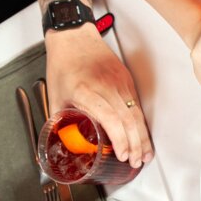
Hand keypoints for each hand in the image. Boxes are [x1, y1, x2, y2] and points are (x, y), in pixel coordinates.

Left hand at [45, 24, 151, 167]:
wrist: (73, 38)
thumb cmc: (63, 64)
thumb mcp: (56, 96)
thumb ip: (61, 121)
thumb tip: (65, 142)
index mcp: (86, 91)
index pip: (110, 118)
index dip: (119, 139)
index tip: (121, 154)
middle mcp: (107, 86)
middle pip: (129, 120)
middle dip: (135, 145)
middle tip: (136, 162)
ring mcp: (120, 83)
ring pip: (137, 115)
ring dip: (142, 137)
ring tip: (144, 154)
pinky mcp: (127, 81)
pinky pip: (137, 106)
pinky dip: (141, 124)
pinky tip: (142, 136)